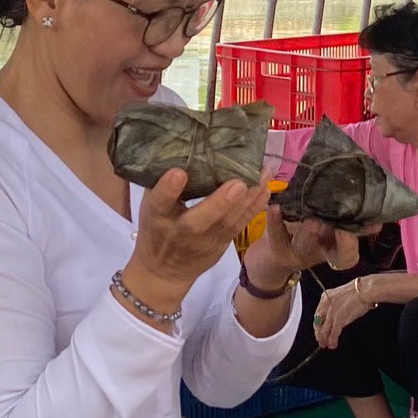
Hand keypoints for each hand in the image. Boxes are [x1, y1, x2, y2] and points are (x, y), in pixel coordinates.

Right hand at [124, 173, 258, 313]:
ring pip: (227, 222)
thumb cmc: (157, 227)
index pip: (159, 203)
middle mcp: (180, 231)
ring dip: (247, 199)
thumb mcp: (150, 207)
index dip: (167, 189)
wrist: (164, 270)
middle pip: (197, 220)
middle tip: (237, 183)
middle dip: (218, 203)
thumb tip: (179, 147)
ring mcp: (203, 241)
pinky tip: (266, 188)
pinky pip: (240, 225)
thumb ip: (161, 184)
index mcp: (156, 217)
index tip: (178, 173)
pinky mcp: (221, 244)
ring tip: (262, 173)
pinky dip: (254, 207)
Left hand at [257, 213, 357, 281]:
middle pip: (327, 250)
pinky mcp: (275, 243)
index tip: (363, 226)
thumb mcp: (333, 231)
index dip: (352, 243)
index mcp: (332, 250)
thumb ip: (352, 224)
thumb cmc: (310, 234)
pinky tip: (275, 207)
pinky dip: (275, 220)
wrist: (275, 252)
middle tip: (335, 223)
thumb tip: (377, 218)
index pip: (347, 256)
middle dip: (333, 237)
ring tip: (311, 219)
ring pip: (304, 243)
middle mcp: (316, 252)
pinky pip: (275, 231)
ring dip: (309, 232)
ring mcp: (295, 250)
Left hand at [313, 278, 376, 348]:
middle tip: (321, 341)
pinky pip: (333, 333)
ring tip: (327, 345)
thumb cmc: (357, 291)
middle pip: (318, 323)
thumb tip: (335, 315)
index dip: (317, 325)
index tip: (319, 330)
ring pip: (324, 330)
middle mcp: (326, 305)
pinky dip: (332, 340)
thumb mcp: (341, 295)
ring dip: (325, 339)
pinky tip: (333, 344)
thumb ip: (335, 304)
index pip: (317, 314)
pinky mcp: (339, 319)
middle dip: (319, 334)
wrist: (364, 290)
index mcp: (325, 297)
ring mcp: (332, 312)